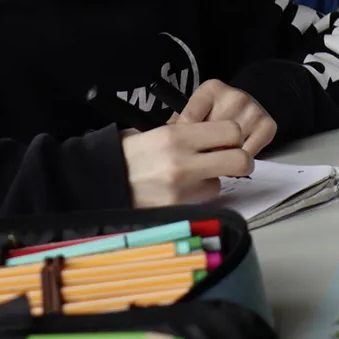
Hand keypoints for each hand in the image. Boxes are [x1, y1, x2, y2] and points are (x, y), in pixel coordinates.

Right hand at [121, 121, 253, 207]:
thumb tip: (212, 135)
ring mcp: (180, 188)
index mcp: (176, 134)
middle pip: (240, 160)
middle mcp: (182, 160)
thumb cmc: (126, 154)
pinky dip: (195, 196)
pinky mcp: (176, 208)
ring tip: (190, 177)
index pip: (231, 130)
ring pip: (220, 183)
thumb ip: (185, 133)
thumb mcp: (153, 133)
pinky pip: (201, 201)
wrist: (97, 182)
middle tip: (230, 160)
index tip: (225, 139)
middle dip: (240, 160)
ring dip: (211, 180)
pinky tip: (179, 191)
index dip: (233, 135)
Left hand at [177, 79, 276, 156]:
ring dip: (224, 155)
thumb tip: (162, 146)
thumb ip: (179, 126)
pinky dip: (240, 157)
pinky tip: (235, 152)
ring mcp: (253, 110)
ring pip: (232, 147)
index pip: (190, 121)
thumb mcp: (194, 115)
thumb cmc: (214, 115)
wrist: (247, 109)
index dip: (184, 140)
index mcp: (211, 89)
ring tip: (220, 151)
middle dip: (206, 149)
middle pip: (212, 136)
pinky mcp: (267, 125)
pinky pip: (249, 152)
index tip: (183, 149)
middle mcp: (235, 95)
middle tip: (202, 155)